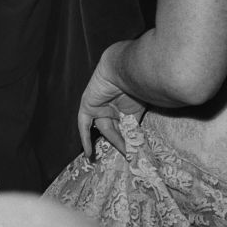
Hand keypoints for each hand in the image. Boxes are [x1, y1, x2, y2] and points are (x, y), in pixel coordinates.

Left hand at [77, 43, 146, 157]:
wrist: (125, 69)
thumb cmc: (138, 84)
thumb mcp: (140, 110)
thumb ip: (137, 126)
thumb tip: (142, 145)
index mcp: (124, 105)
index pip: (126, 126)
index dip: (131, 139)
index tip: (138, 153)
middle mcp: (111, 106)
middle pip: (116, 129)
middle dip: (123, 143)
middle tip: (132, 156)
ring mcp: (99, 105)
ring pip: (104, 129)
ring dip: (113, 142)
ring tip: (124, 155)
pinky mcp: (87, 105)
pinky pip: (84, 124)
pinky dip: (85, 138)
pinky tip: (89, 153)